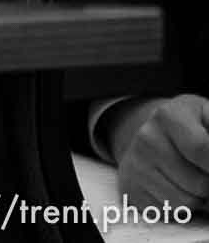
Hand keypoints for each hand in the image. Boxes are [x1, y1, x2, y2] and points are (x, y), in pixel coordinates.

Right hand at [109, 94, 208, 211]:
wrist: (152, 133)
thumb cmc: (191, 127)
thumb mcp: (207, 116)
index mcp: (168, 116)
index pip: (202, 150)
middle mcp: (145, 138)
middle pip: (198, 184)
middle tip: (205, 172)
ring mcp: (135, 164)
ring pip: (186, 202)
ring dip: (198, 198)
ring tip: (193, 181)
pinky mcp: (129, 188)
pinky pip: (169, 212)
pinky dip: (180, 207)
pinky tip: (176, 188)